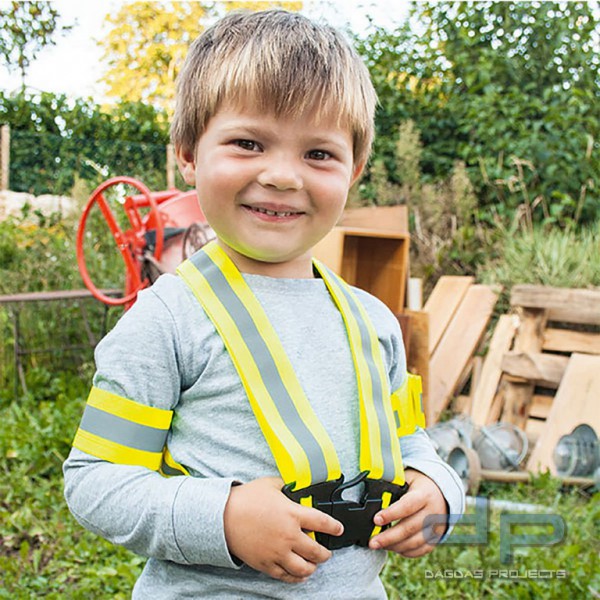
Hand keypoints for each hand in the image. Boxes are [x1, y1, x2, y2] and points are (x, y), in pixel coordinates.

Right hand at [223, 477, 343, 582]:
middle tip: (327, 552)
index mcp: (292, 514)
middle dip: (325, 553)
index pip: (322, 523)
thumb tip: (295, 486)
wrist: (223, 516)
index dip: (334, 527)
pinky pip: (285, 576)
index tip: (338, 529)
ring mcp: (277, 552)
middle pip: (317, 551)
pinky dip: (295, 577)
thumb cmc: (246, 498)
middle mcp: (288, 535)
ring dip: (313, 567)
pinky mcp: (266, 563)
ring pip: (304, 568)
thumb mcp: (270, 484)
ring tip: (314, 565)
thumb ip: (286, 486)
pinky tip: (299, 575)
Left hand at [368, 468, 447, 556]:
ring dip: (395, 546)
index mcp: (424, 494)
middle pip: (410, 528)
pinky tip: (394, 548)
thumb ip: (393, 485)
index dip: (391, 514)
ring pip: (415, 542)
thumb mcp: (408, 478)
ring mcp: (436, 527)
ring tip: (380, 546)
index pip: (408, 506)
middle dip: (389, 537)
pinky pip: (421, 550)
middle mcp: (433, 512)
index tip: (376, 520)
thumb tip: (374, 494)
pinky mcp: (437, 538)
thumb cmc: (420, 485)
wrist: (442, 492)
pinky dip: (406, 551)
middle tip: (373, 542)